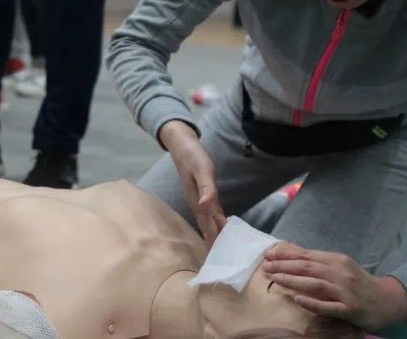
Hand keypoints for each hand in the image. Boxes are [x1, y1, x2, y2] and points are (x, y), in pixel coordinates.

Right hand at [160, 120, 226, 247]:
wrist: (182, 145)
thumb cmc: (192, 155)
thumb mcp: (202, 169)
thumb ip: (206, 188)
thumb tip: (206, 207)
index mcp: (198, 200)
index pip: (208, 225)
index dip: (213, 240)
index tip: (217, 258)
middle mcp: (198, 203)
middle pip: (208, 227)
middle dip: (214, 243)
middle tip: (223, 261)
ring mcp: (200, 199)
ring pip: (210, 221)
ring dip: (216, 234)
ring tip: (224, 249)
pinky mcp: (204, 194)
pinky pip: (212, 212)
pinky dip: (217, 221)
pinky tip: (222, 226)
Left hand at [263, 243, 406, 329]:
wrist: (388, 300)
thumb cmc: (358, 283)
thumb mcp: (340, 267)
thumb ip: (318, 261)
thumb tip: (291, 252)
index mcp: (337, 260)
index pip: (307, 256)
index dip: (286, 256)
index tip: (268, 256)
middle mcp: (341, 273)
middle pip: (308, 268)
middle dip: (285, 267)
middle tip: (266, 267)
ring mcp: (346, 291)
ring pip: (316, 284)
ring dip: (294, 281)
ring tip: (276, 279)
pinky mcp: (350, 308)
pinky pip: (329, 306)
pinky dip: (313, 303)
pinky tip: (298, 300)